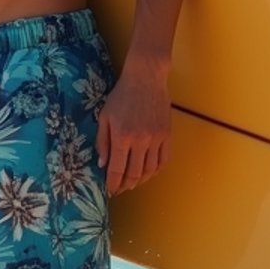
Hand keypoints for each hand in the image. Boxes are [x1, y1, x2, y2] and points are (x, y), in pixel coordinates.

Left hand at [95, 65, 171, 195]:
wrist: (146, 78)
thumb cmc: (121, 96)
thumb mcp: (104, 117)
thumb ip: (102, 142)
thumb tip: (103, 165)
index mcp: (122, 136)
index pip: (117, 169)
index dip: (113, 183)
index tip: (110, 190)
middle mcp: (140, 140)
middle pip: (135, 173)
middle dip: (126, 185)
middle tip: (120, 189)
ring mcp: (156, 138)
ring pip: (150, 170)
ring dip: (141, 180)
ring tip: (133, 182)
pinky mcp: (167, 135)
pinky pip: (163, 160)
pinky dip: (156, 171)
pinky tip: (149, 173)